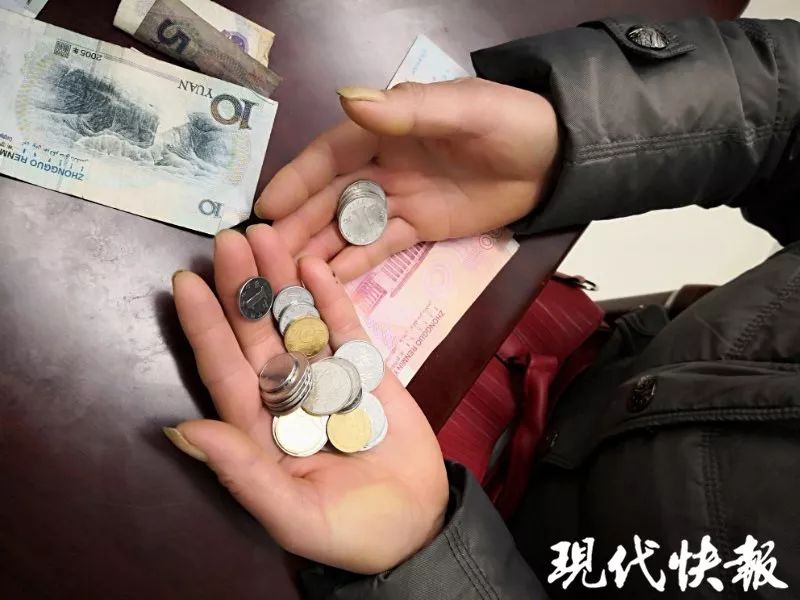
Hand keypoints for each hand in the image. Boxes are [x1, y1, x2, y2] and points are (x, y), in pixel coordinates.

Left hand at [168, 224, 447, 573]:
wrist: (417, 525)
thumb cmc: (351, 531)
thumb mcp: (294, 514)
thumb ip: (242, 473)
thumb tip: (182, 430)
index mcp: (260, 427)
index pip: (225, 370)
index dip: (206, 328)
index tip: (185, 282)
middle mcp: (287, 395)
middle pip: (258, 334)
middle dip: (241, 288)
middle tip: (228, 240)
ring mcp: (328, 379)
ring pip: (297, 322)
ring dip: (281, 280)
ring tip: (267, 235)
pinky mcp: (367, 371)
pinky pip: (345, 328)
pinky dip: (331, 297)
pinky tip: (314, 265)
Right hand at [255, 77, 559, 280]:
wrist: (554, 159)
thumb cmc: (509, 122)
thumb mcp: (462, 109)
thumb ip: (407, 111)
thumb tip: (346, 98)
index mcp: (385, 129)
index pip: (331, 155)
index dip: (298, 180)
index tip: (267, 207)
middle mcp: (382, 164)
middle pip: (330, 196)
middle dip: (297, 222)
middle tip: (265, 253)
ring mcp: (398, 199)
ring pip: (348, 225)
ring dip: (317, 246)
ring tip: (286, 273)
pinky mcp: (418, 228)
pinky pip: (379, 246)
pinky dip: (354, 262)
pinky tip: (328, 280)